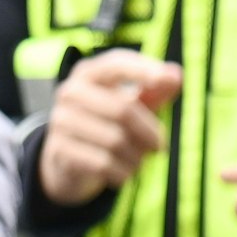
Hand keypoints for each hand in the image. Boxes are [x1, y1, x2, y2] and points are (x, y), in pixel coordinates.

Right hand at [37, 50, 182, 205]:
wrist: (69, 158)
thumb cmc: (108, 122)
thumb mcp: (133, 103)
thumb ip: (155, 89)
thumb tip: (176, 75)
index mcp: (88, 73)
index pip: (116, 64)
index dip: (143, 70)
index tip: (169, 80)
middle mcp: (70, 92)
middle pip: (123, 110)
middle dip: (149, 132)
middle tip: (160, 146)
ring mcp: (61, 120)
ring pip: (115, 141)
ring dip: (136, 156)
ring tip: (137, 159)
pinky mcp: (59, 149)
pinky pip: (103, 164)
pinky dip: (122, 172)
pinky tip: (122, 172)